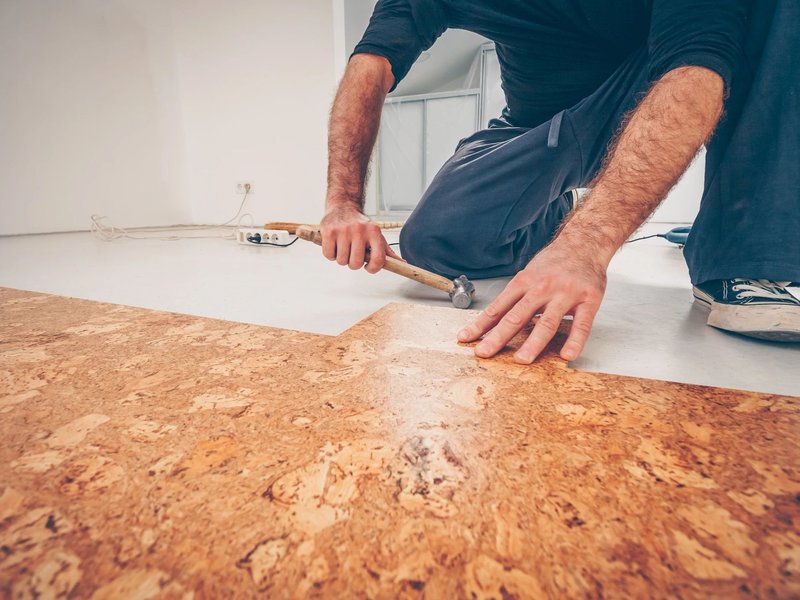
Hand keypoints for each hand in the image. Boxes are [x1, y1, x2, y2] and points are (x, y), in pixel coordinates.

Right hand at [320, 203, 400, 273]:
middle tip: (353, 254)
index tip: (368, 267)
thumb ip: (387, 252)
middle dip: (353, 263)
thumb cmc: (361, 225)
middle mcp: (359, 230)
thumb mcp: (376, 236)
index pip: (378, 259)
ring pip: (341, 261)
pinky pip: (328, 255)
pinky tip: (335, 245)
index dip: (372, 268)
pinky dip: (330, 254)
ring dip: (341, 258)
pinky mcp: (329, 231)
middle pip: (355, 264)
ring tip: (344, 247)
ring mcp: (343, 230)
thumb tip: (403, 264)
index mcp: (374, 232)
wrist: (343, 206)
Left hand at [457, 241, 606, 362]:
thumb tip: (492, 321)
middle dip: (498, 336)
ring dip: (534, 343)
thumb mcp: (528, 274)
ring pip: (547, 322)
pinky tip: (567, 355)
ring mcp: (565, 294)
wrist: (584, 242)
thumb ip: (514, 298)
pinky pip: (582, 324)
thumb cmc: (553, 262)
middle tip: (484, 353)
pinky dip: (575, 341)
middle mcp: (541, 288)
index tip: (465, 338)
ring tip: (522, 359)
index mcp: (523, 282)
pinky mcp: (588, 300)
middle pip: (517, 316)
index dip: (480, 324)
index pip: (498, 308)